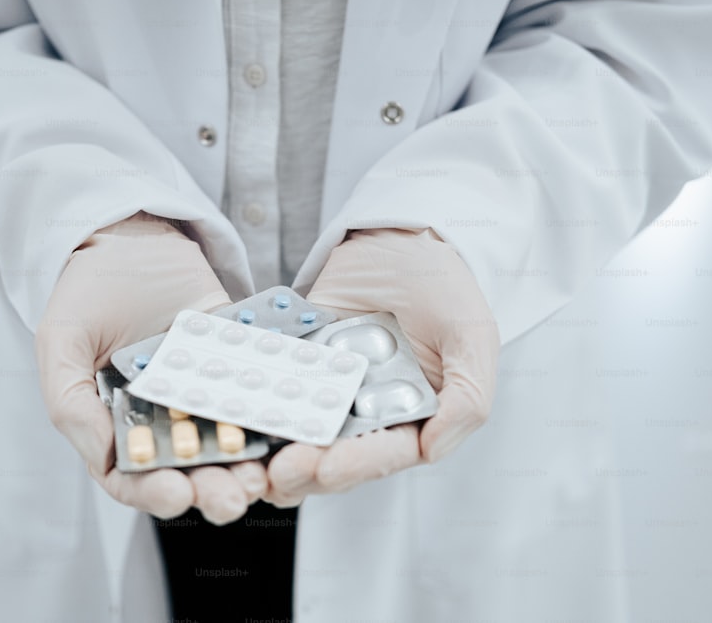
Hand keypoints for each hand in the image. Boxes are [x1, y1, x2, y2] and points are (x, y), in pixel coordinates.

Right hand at [35, 212, 266, 523]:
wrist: (132, 235)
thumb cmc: (87, 291)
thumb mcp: (62, 341)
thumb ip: (70, 400)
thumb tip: (104, 457)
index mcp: (117, 424)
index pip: (134, 477)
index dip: (153, 492)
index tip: (174, 493)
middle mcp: (165, 419)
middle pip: (190, 470)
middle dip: (212, 489)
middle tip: (234, 497)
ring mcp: (205, 395)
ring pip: (230, 443)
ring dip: (249, 465)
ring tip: (263, 473)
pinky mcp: (237, 366)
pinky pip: (257, 395)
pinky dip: (273, 414)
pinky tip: (287, 426)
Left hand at [264, 228, 499, 506]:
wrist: (404, 240)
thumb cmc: (447, 289)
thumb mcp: (471, 336)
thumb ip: (466, 398)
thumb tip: (432, 452)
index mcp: (413, 418)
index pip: (385, 454)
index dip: (357, 465)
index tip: (327, 469)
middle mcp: (368, 412)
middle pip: (335, 454)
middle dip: (306, 467)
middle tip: (279, 471)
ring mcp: (329, 389)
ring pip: (301, 432)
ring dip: (277, 449)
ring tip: (256, 457)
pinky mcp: (299, 363)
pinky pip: (276, 386)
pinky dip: (257, 402)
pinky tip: (240, 413)